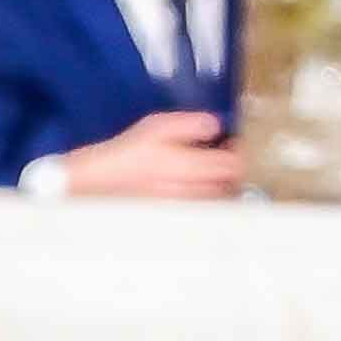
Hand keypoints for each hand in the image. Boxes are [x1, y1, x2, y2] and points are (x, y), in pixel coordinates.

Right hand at [56, 110, 244, 199]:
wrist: (100, 182)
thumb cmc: (128, 153)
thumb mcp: (158, 126)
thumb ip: (190, 124)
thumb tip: (216, 125)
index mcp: (189, 168)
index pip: (233, 165)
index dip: (240, 152)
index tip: (235, 142)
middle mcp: (191, 193)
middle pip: (230, 185)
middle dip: (233, 169)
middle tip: (225, 154)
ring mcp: (185, 208)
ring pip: (218, 199)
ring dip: (222, 184)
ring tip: (211, 170)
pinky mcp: (176, 216)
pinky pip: (203, 207)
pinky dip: (207, 196)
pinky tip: (196, 186)